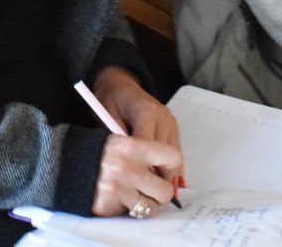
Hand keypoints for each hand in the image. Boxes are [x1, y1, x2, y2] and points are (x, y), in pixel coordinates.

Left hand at [91, 66, 182, 207]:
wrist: (120, 84)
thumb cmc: (110, 101)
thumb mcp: (106, 118)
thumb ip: (117, 140)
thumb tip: (125, 167)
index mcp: (145, 111)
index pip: (148, 146)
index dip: (144, 169)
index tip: (137, 187)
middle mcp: (162, 116)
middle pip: (165, 153)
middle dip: (158, 177)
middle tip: (149, 197)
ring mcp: (170, 120)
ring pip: (174, 154)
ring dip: (168, 174)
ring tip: (158, 193)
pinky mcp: (173, 125)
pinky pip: (175, 150)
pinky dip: (171, 166)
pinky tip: (165, 180)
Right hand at [91, 133, 181, 216]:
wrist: (68, 162)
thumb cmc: (101, 153)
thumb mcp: (123, 142)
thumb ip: (146, 153)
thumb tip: (171, 175)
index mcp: (135, 147)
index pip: (172, 158)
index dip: (172, 169)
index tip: (166, 174)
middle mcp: (129, 168)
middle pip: (165, 191)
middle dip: (161, 194)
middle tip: (151, 190)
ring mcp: (119, 189)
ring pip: (150, 209)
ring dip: (145, 206)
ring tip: (134, 196)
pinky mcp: (109, 205)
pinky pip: (130, 215)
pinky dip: (126, 210)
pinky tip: (117, 199)